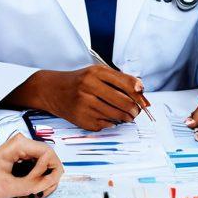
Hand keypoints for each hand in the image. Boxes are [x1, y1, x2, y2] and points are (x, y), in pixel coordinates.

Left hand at [0, 134, 62, 197]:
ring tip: (35, 193)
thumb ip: (31, 185)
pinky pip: (38, 168)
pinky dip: (37, 181)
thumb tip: (50, 182)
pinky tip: (30, 191)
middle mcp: (23, 144)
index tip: (36, 185)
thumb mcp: (8, 187)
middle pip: (49, 157)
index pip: (47, 152)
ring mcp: (23, 151)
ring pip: (45, 164)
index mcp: (19, 144)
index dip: (46, 171)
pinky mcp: (23, 159)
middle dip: (48, 176)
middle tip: (41, 192)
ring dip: (44, 180)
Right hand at [33, 66, 147, 130]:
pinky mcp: (82, 119)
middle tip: (137, 111)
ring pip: (116, 115)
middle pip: (123, 101)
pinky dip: (111, 123)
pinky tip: (110, 118)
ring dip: (126, 118)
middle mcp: (89, 87)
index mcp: (96, 72)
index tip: (144, 98)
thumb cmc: (79, 80)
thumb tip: (141, 90)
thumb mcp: (97, 72)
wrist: (53, 90)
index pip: (125, 83)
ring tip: (128, 116)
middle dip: (135, 109)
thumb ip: (119, 79)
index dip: (138, 92)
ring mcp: (85, 104)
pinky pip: (105, 125)